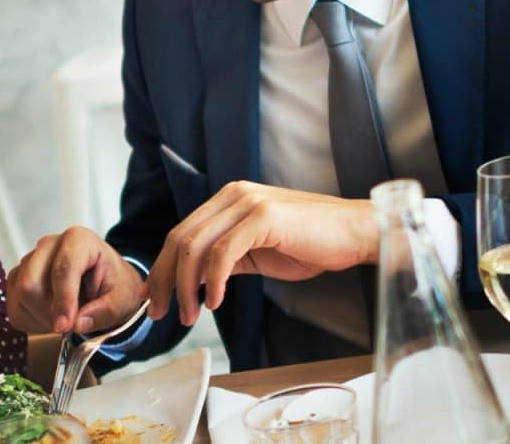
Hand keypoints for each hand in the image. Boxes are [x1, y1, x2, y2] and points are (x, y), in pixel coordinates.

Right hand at [7, 227, 144, 334]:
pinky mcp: (18, 276)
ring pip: (20, 294)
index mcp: (78, 240)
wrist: (104, 283)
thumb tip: (79, 323)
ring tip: (64, 318)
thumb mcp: (122, 299)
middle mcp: (49, 244)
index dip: (63, 300)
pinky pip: (14, 305)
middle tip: (67, 326)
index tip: (66, 326)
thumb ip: (104, 312)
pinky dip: (32, 319)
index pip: (62, 269)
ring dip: (41, 316)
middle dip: (47, 311)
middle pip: (31, 282)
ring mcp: (30, 259)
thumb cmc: (114, 286)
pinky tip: (52, 317)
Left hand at [146, 181, 378, 325]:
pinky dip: (214, 281)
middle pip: (181, 239)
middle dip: (165, 280)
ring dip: (186, 287)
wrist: (356, 234)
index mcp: (227, 200)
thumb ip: (224, 261)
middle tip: (160, 312)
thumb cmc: (312, 244)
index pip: (181, 234)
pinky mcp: (263, 217)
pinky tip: (215, 303)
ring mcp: (247, 203)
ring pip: (196, 246)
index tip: (153, 297)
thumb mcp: (257, 253)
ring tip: (188, 315)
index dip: (162, 267)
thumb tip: (191, 283)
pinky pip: (224, 253)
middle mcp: (232, 195)